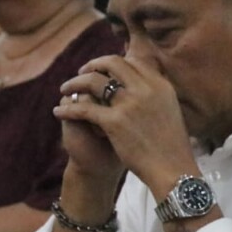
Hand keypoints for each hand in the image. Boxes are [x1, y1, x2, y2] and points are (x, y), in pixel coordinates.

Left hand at [54, 54, 194, 196]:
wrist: (173, 169)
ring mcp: (129, 104)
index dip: (114, 63)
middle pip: (112, 63)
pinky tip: (58, 112)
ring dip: (74, 83)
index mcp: (160, 85)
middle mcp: (145, 89)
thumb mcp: (171, 110)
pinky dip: (67, 109)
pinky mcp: (115, 121)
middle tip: (82, 72)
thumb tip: (144, 83)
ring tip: (65, 89)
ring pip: (93, 81)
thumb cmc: (172, 146)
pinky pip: (83, 109)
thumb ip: (156, 94)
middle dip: (92, 65)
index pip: (132, 61)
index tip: (103, 69)